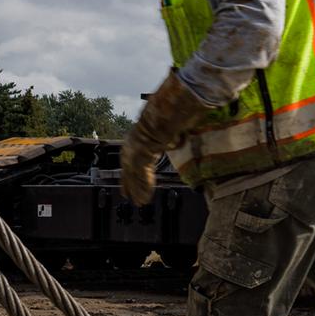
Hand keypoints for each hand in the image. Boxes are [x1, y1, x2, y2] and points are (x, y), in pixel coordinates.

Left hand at [119, 74, 206, 205]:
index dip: (135, 170)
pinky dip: (143, 189)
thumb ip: (174, 132)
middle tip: (129, 196)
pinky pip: (141, 178)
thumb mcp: (171, 126)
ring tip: (140, 202)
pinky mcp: (138, 159)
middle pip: (130, 171)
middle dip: (130, 184)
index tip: (133, 177)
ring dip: (137, 190)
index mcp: (139, 138)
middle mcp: (133, 147)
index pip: (136, 158)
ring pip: (134, 177)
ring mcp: (134, 154)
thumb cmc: (169, 115)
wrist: (164, 113)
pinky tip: (143, 198)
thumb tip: (185, 129)